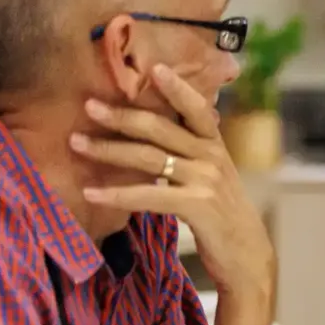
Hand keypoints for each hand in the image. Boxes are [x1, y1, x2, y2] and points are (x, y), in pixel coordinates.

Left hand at [76, 64, 273, 298]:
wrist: (248, 256)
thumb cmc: (224, 217)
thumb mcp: (213, 178)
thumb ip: (191, 156)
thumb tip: (154, 138)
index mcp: (216, 146)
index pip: (196, 109)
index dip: (177, 87)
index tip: (154, 68)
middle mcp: (213, 158)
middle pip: (161, 129)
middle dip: (122, 116)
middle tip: (89, 106)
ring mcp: (206, 181)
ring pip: (149, 158)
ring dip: (109, 149)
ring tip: (77, 143)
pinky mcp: (198, 206)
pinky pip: (148, 195)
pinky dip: (116, 193)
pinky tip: (91, 191)